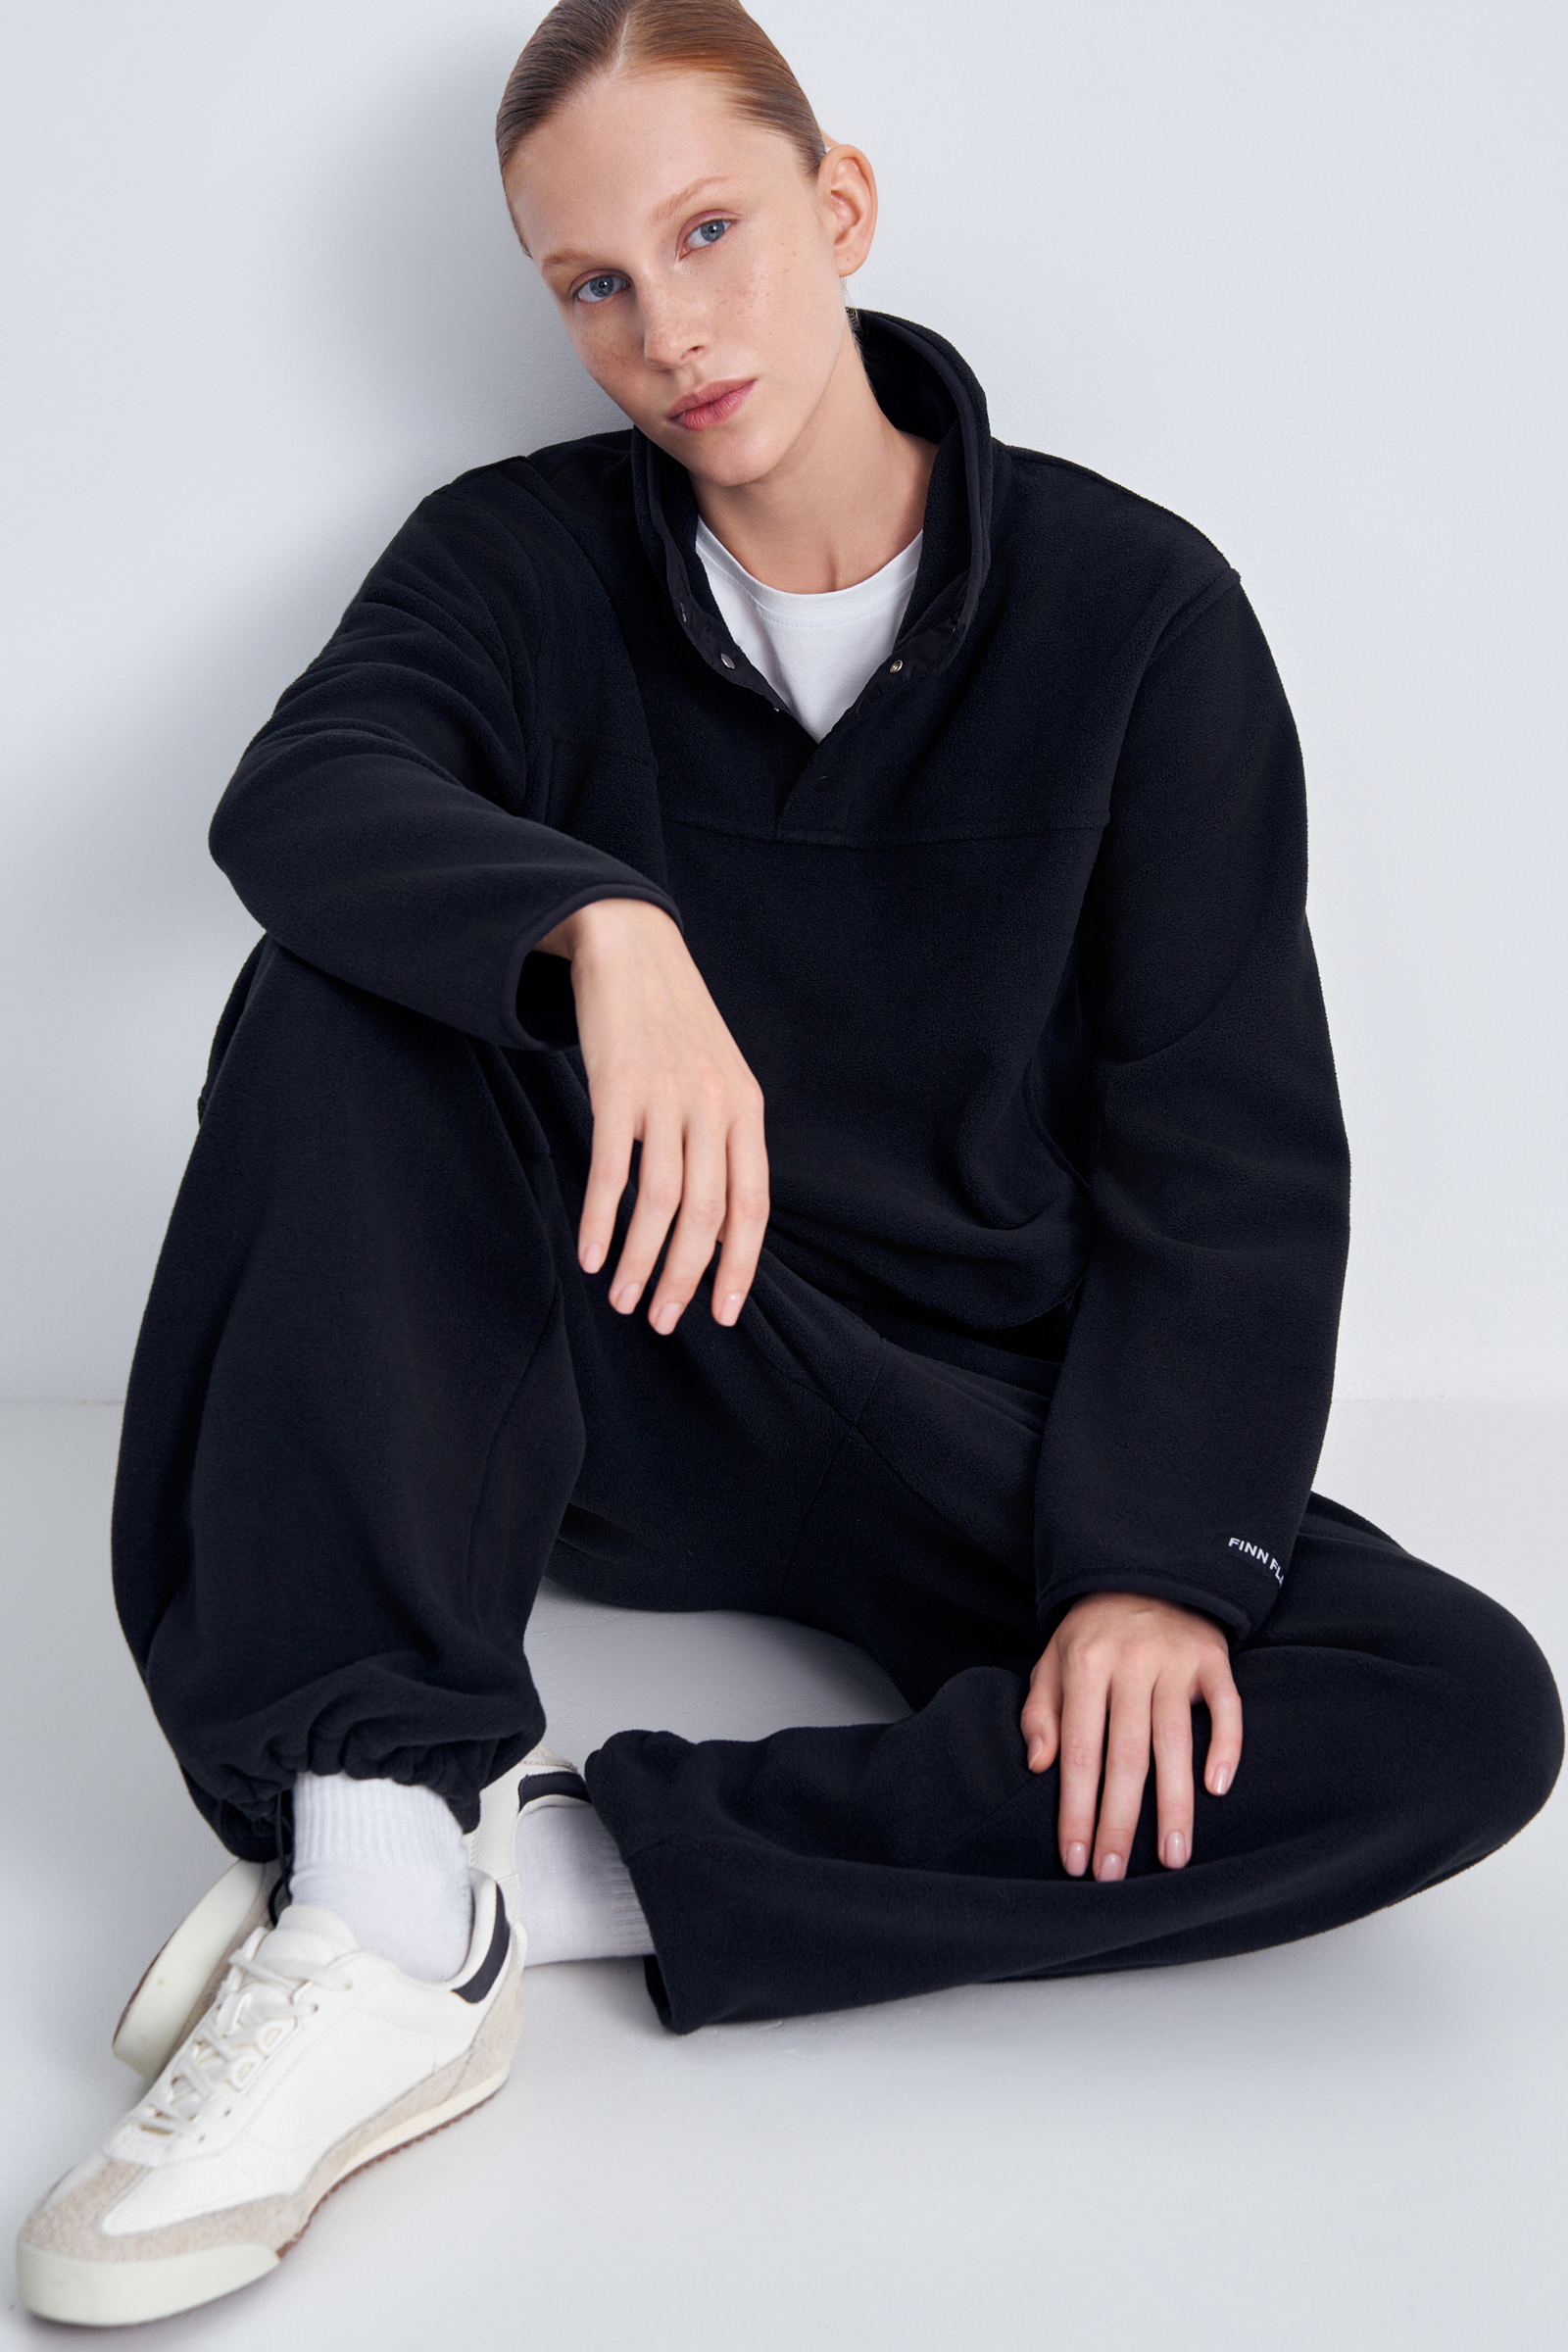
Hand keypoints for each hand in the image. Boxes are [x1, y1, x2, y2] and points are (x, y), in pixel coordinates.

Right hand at [534, 899, 769, 1333]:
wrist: (631, 948)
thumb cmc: (673, 1025)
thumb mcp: (719, 1078)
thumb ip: (722, 1142)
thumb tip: (718, 1223)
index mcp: (746, 1109)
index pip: (751, 1205)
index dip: (738, 1265)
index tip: (721, 1313)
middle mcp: (714, 1104)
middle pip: (706, 1213)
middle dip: (685, 1277)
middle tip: (662, 1321)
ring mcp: (666, 1095)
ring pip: (659, 1202)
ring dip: (640, 1261)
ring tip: (623, 1299)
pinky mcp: (617, 1087)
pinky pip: (611, 1169)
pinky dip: (599, 1219)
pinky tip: (590, 1255)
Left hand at [1020, 1591, 1242, 1881]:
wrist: (1145, 1571)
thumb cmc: (1092, 1631)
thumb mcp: (1051, 1659)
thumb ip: (1040, 1712)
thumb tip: (1039, 1765)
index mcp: (1084, 1664)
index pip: (1078, 1751)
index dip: (1076, 1809)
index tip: (1075, 1858)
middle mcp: (1131, 1663)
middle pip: (1126, 1756)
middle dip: (1119, 1821)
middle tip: (1115, 1874)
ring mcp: (1175, 1661)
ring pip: (1175, 1743)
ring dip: (1174, 1805)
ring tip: (1173, 1858)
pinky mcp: (1213, 1658)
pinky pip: (1227, 1707)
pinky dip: (1225, 1747)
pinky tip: (1218, 1789)